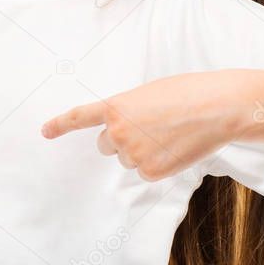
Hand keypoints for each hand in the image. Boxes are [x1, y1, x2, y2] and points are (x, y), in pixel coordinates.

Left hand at [41, 71, 254, 180]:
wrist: (219, 108)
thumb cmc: (190, 93)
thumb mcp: (150, 94)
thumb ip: (130, 111)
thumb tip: (127, 132)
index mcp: (116, 107)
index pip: (80, 117)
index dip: (60, 125)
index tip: (44, 132)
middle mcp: (117, 133)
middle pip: (106, 144)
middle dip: (121, 139)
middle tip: (150, 127)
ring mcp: (133, 155)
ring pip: (127, 159)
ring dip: (143, 150)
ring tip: (171, 134)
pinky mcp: (150, 172)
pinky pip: (145, 171)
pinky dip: (158, 163)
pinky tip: (176, 148)